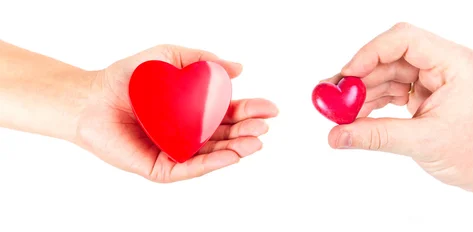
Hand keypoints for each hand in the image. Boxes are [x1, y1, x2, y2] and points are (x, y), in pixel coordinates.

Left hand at [75, 45, 277, 182]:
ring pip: (214, 154)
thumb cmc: (127, 77)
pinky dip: (213, 163)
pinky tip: (231, 155)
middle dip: (249, 131)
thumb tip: (237, 68)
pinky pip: (190, 168)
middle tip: (264, 126)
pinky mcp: (161, 167)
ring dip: (238, 149)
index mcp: (195, 110)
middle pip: (226, 135)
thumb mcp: (169, 56)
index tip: (271, 108)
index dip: (251, 110)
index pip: (229, 112)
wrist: (91, 97)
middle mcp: (190, 132)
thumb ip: (202, 59)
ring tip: (256, 142)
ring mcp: (177, 151)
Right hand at [322, 23, 472, 189]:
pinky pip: (390, 89)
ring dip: (361, 92)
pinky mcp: (423, 92)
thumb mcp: (423, 142)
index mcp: (452, 63)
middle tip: (331, 97)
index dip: (369, 53)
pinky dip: (371, 102)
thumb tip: (337, 135)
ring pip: (386, 74)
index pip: (404, 40)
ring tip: (338, 113)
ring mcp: (431, 77)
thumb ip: (376, 136)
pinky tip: (354, 117)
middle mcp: (441, 63)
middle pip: (389, 57)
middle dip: (358, 77)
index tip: (345, 76)